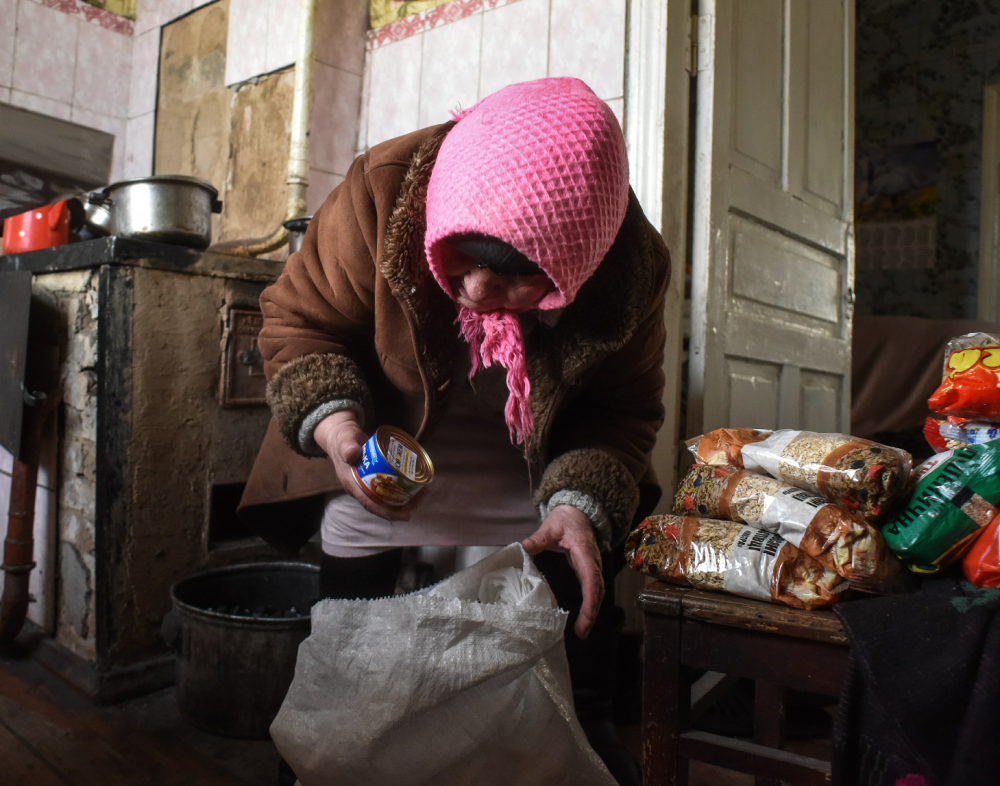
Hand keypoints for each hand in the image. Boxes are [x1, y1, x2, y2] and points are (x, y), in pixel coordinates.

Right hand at [313, 411, 412, 520]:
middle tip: (422, 496)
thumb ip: (347, 446)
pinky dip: (402, 486)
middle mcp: (361, 488)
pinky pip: (388, 486)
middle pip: (382, 504)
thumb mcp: (344, 441)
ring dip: (406, 496)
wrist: (340, 435)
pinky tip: (414, 481)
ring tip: (423, 491)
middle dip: (403, 505)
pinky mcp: (374, 476)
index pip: (370, 504)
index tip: (405, 515)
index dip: (387, 512)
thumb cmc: (342, 439)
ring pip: (387, 497)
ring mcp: (367, 483)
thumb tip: (352, 454)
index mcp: (353, 485)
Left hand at [522, 505, 603, 639]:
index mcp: (585, 553)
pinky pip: (594, 589)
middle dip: (592, 612)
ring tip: (583, 630)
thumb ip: (540, 538)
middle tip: (582, 632)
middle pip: (598, 590)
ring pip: (598, 591)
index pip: (591, 580)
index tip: (585, 619)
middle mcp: (593, 562)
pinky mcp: (590, 570)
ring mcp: (594, 566)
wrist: (578, 512)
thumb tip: (526, 546)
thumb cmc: (565, 520)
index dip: (590, 601)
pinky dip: (591, 604)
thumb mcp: (551, 526)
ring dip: (592, 611)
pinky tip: (584, 617)